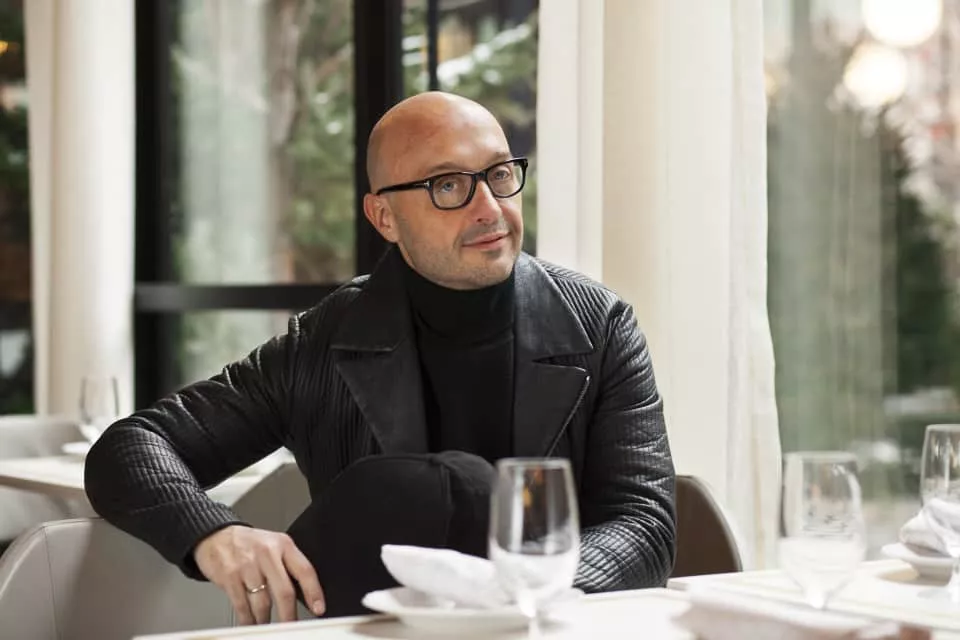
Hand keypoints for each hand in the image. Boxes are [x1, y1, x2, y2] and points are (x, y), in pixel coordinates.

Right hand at [194, 525, 325, 624]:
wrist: (215, 536)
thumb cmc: (249, 544)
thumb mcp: (274, 544)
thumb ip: (288, 565)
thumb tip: (304, 595)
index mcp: (283, 545)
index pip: (304, 570)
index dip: (314, 592)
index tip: (319, 609)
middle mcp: (267, 554)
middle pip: (284, 591)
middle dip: (289, 615)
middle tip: (291, 627)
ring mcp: (247, 566)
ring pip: (263, 603)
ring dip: (267, 620)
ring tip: (268, 626)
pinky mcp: (229, 577)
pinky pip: (242, 606)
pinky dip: (248, 619)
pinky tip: (251, 622)